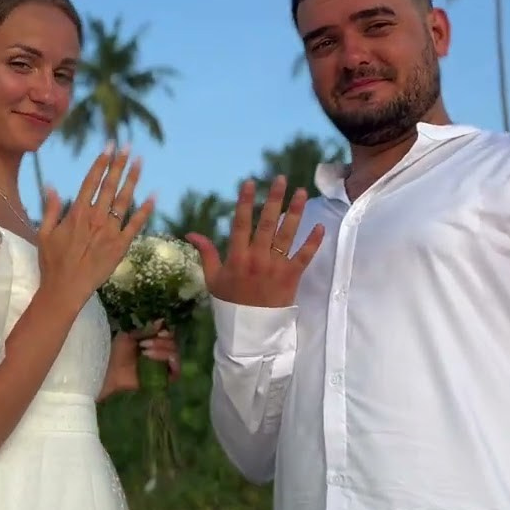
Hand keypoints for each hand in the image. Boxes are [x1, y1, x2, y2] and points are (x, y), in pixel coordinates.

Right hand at [38, 145, 155, 304]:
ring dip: (133, 179)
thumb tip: (51, 185)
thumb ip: (51, 208)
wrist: (65, 289)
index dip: (101, 162)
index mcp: (77, 212)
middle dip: (119, 164)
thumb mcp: (45, 233)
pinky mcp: (121, 246)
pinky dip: (146, 210)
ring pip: (124, 200)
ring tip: (140, 162)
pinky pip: (136, 224)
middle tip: (128, 146)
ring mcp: (110, 231)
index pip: (91, 180)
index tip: (109, 146)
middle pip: (110, 185)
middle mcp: (96, 217)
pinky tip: (154, 196)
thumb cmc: (52, 263)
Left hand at [103, 324, 179, 396]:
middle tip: (143, 344)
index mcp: (154, 343)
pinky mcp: (165, 379)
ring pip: (175, 353)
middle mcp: (162, 354)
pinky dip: (166, 359)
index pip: (170, 335)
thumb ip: (147, 330)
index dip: (166, 331)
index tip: (158, 331)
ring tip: (144, 351)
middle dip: (160, 341)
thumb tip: (162, 321)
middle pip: (174, 342)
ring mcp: (164, 367)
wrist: (109, 370)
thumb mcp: (130, 336)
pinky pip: (176, 370)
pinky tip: (150, 356)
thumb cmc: (116, 352)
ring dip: (161, 349)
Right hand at [186, 176, 323, 307]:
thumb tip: (190, 233)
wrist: (250, 331)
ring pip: (286, 235)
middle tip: (280, 179)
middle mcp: (257, 258)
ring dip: (295, 212)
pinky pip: (304, 256)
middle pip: (266, 224)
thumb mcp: (212, 278)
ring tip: (301, 193)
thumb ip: (205, 253)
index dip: (245, 202)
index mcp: (236, 257)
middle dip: (273, 199)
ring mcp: (275, 267)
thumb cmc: (229, 303)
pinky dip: (312, 242)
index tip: (250, 183)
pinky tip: (319, 226)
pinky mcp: (291, 276)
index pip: (240, 224)